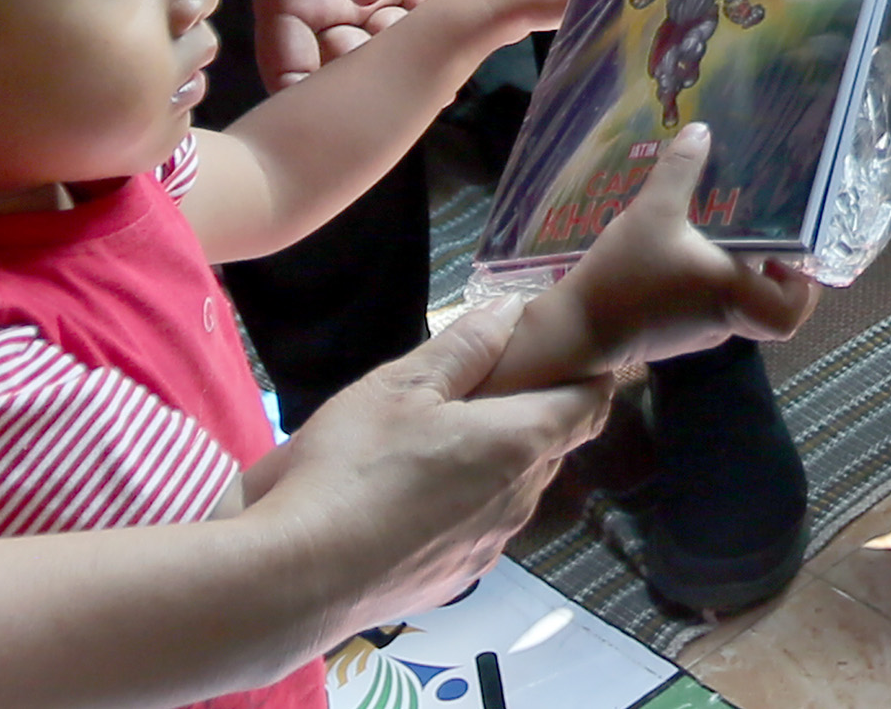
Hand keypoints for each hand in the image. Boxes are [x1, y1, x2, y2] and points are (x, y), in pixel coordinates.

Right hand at [240, 301, 612, 626]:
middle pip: (549, 446)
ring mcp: (490, 547)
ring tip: (439, 438)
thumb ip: (466, 345)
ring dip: (493, 461)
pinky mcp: (456, 579)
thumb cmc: (354, 467)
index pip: (589, 404)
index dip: (586, 375)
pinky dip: (463, 504)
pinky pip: (478, 528)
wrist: (300, 578)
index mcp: (518, 442)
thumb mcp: (402, 386)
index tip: (566, 354)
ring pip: (513, 490)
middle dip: (530, 413)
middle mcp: (519, 500)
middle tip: (486, 385)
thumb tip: (515, 310)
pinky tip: (413, 495)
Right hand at [245, 0, 441, 87]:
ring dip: (422, 44)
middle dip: (384, 73)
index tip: (355, 104)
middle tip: (425, 60)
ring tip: (454, 27)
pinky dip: (445, 8)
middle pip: (350, 67)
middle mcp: (323, 11)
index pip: (290, 68)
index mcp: (285, 2)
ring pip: (393, 43)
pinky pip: (423, 7)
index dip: (316, 97)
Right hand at [493, 125, 818, 390]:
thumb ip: (679, 170)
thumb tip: (701, 130)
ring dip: (738, 275)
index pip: (791, 313)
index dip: (800, 288)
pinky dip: (709, 284)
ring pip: (738, 307)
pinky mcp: (676, 333)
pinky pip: (709, 308)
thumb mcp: (652, 211)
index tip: (786, 255)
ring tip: (724, 232)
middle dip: (771, 274)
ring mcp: (699, 332)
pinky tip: (688, 251)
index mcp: (731, 295)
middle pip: (769, 307)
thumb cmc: (625, 275)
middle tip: (761, 235)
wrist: (576, 330)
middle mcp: (724, 321)